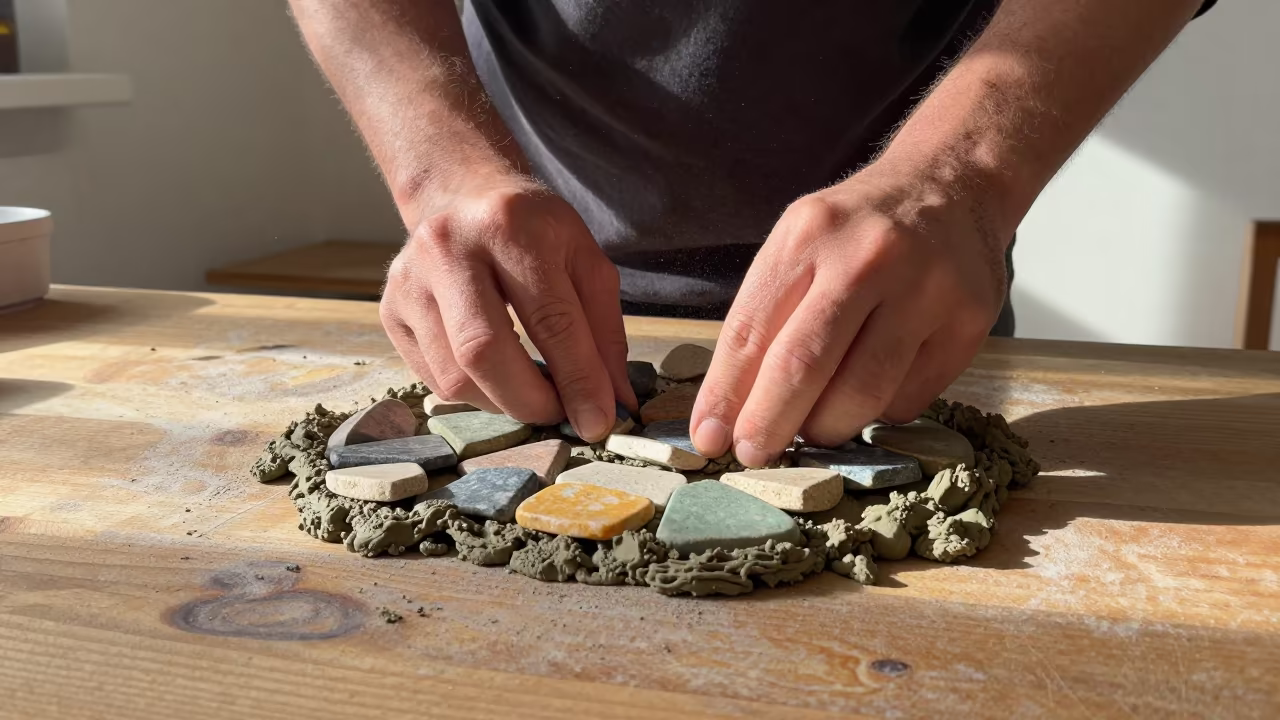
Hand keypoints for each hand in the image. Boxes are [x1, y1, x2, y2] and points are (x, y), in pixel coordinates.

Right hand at [381, 175, 634, 440]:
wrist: (464, 199)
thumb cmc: (534, 235)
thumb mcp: (585, 262)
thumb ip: (604, 333)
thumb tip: (614, 404)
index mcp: (510, 226)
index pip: (549, 320)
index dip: (578, 380)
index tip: (598, 422)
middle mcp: (447, 247)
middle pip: (483, 352)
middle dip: (530, 401)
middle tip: (560, 416)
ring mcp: (409, 280)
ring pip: (453, 376)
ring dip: (502, 402)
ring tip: (530, 390)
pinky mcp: (389, 309)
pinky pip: (432, 379)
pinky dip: (474, 393)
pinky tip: (495, 374)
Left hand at [689, 161, 1009, 465]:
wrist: (951, 185)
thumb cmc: (857, 231)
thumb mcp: (800, 246)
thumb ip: (766, 318)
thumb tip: (728, 410)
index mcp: (809, 235)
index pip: (752, 329)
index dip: (725, 393)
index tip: (709, 438)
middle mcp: (867, 257)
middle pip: (804, 364)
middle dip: (768, 422)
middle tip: (752, 454)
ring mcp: (925, 289)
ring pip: (862, 393)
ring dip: (826, 427)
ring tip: (814, 428)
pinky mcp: (969, 322)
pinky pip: (909, 396)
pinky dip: (878, 411)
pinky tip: (871, 391)